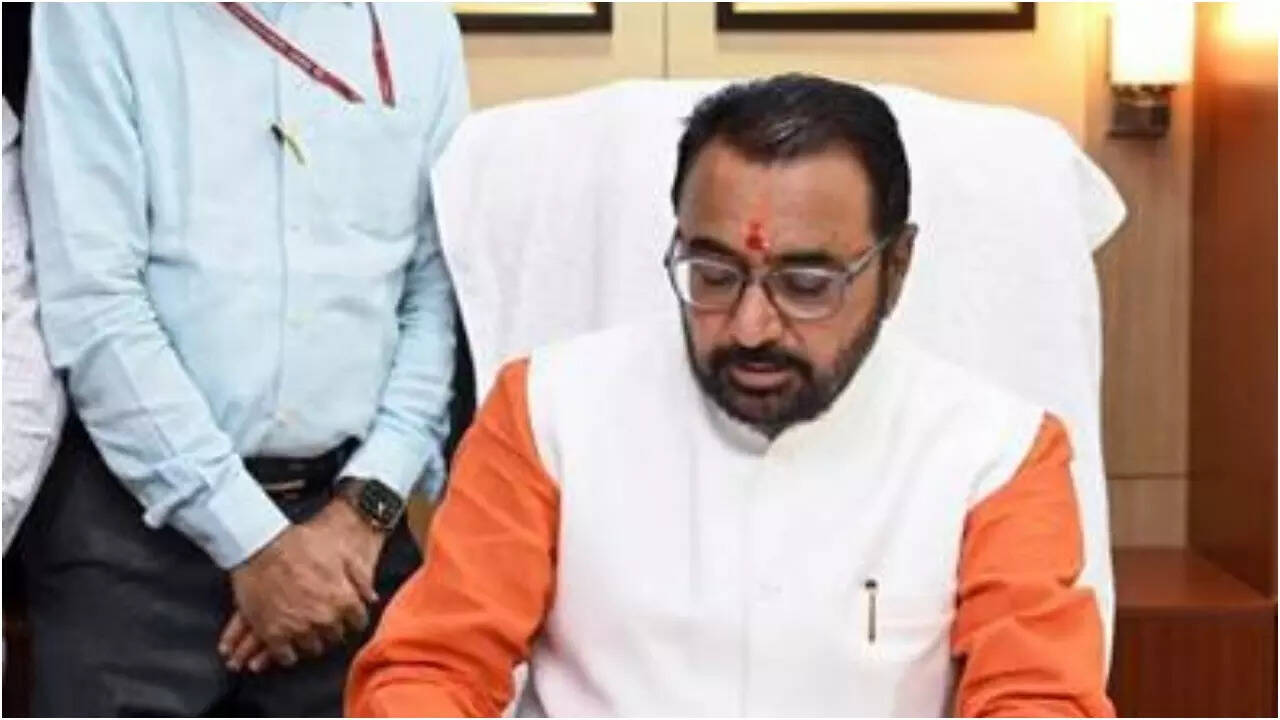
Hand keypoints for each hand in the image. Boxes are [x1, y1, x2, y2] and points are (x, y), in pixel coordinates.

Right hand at [224, 499, 386, 668]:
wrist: (261, 545)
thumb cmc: (302, 544)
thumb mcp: (341, 552)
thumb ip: (360, 578)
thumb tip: (371, 598)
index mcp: (343, 600)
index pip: (357, 623)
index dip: (351, 617)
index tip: (345, 614)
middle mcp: (324, 619)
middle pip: (335, 637)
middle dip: (331, 628)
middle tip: (322, 619)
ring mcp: (298, 629)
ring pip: (312, 648)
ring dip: (311, 640)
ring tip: (305, 629)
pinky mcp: (273, 634)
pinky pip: (285, 656)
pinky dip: (287, 653)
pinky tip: (287, 644)